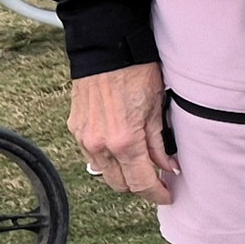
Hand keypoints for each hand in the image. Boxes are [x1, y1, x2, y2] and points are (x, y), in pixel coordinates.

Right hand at [69, 63, 176, 203]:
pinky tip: (121, 149)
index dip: (157, 193)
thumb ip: (160, 143)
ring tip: (140, 163)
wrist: (107, 48)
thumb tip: (169, 167)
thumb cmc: (136, 72)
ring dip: (122, 173)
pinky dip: (107, 159)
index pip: (141, 183)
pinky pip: (91, 155)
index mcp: (124, 141)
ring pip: (103, 172)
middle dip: (139, 186)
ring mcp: (84, 137)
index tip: (167, 195)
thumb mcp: (156, 108)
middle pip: (120, 184)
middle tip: (157, 179)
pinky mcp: (75, 127)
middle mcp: (100, 144)